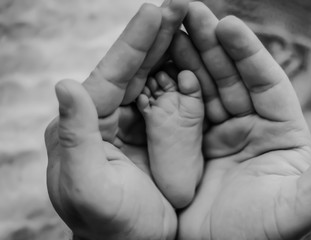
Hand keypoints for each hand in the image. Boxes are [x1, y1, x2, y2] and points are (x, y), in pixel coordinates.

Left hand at [45, 1, 188, 238]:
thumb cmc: (109, 226)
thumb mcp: (88, 189)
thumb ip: (74, 137)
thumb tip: (64, 84)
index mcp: (85, 126)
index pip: (110, 75)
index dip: (133, 43)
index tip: (154, 10)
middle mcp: (104, 119)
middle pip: (132, 70)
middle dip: (155, 37)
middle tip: (178, 5)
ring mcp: (130, 125)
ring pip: (151, 79)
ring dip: (170, 51)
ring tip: (189, 22)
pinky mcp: (150, 133)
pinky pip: (166, 99)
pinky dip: (180, 78)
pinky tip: (194, 60)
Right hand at [171, 3, 310, 238]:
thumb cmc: (260, 235)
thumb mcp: (300, 204)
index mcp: (279, 132)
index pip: (265, 81)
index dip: (247, 52)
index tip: (226, 24)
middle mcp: (249, 125)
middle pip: (230, 76)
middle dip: (211, 44)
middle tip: (189, 12)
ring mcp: (217, 131)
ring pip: (204, 87)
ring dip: (188, 58)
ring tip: (169, 29)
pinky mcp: (191, 142)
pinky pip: (181, 109)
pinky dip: (170, 87)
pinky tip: (157, 66)